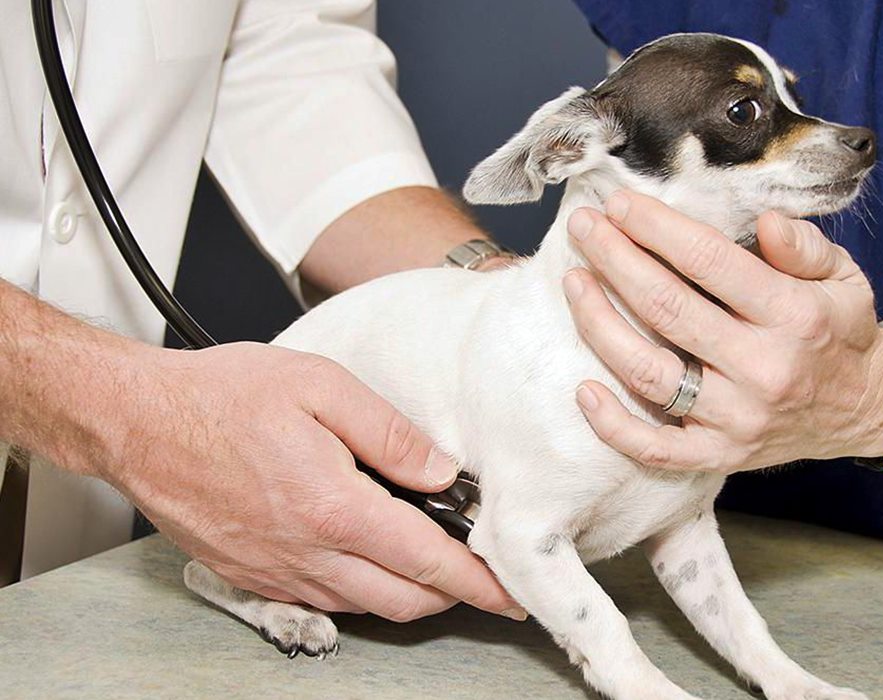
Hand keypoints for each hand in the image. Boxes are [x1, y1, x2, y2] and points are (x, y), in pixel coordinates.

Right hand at [101, 342, 523, 620]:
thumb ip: (392, 433)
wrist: (136, 421)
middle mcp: (306, 553)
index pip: (427, 561)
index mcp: (333, 507)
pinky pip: (325, 601)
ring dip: (409, 594)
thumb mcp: (321, 387)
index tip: (509, 591)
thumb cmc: (221, 396)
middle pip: (404, 601)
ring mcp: (276, 572)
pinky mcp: (252, 577)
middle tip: (482, 578)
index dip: (478, 581)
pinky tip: (370, 559)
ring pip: (366, 608)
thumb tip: (443, 472)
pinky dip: (363, 592)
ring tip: (432, 563)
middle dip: (454, 596)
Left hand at [563, 191, 882, 472]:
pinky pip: (655, 448)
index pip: (709, 261)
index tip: (620, 204)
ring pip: (649, 373)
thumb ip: (805, 246)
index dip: (657, 228)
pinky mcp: (721, 454)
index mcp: (793, 316)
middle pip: (667, 308)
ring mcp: (738, 419)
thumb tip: (766, 221)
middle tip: (584, 228)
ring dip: (601, 325)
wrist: (867, 408)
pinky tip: (583, 388)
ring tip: (575, 283)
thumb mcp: (843, 276)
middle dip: (615, 260)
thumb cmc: (841, 331)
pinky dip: (614, 424)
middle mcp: (763, 369)